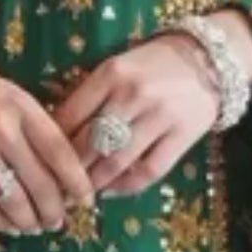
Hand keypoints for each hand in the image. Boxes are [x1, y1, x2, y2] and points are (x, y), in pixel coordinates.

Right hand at [0, 48, 100, 234]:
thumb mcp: (13, 98)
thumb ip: (38, 129)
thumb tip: (66, 174)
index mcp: (21, 108)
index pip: (59, 151)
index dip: (76, 181)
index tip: (86, 199)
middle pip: (39, 181)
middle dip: (54, 209)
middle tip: (58, 221)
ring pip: (12, 199)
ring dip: (29, 220)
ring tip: (36, 227)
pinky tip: (10, 226)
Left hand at [51, 12, 251, 197]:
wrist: (209, 58)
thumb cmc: (154, 64)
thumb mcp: (117, 67)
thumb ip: (90, 95)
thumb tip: (57, 134)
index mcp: (111, 73)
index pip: (71, 116)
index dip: (52, 144)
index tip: (42, 160)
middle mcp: (133, 94)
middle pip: (90, 143)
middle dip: (69, 170)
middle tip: (56, 186)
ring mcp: (160, 116)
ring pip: (116, 161)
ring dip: (94, 183)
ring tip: (80, 193)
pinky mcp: (182, 135)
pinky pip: (149, 170)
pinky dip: (126, 186)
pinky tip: (111, 190)